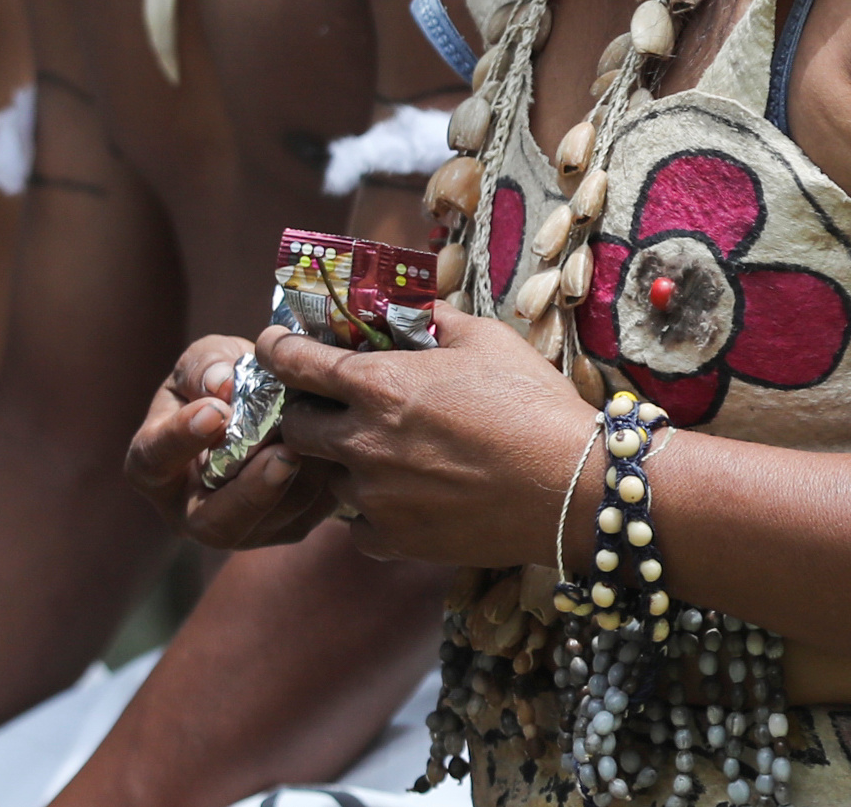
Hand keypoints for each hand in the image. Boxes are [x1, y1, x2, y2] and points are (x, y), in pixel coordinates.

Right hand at [121, 334, 336, 550]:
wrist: (262, 403)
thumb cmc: (221, 381)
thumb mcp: (207, 360)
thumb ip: (206, 367)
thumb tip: (221, 385)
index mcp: (154, 465)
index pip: (154, 459)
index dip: (180, 439)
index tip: (213, 411)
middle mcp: (188, 510)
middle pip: (213, 523)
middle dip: (251, 492)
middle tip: (284, 454)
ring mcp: (236, 529)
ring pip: (267, 526)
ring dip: (298, 485)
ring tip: (321, 443)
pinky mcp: (280, 531)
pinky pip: (302, 520)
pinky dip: (321, 488)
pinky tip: (335, 453)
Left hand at [264, 304, 600, 571]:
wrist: (575, 490)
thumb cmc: (533, 405)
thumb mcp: (486, 340)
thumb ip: (435, 320)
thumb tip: (412, 309)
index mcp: (378, 385)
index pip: (293, 362)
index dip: (277, 348)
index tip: (275, 344)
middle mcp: (363, 442)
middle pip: (294, 427)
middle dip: (305, 411)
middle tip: (332, 405)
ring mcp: (376, 497)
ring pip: (329, 479)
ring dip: (346, 464)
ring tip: (387, 455)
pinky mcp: (396, 541)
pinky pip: (359, 526)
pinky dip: (373, 512)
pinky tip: (406, 496)